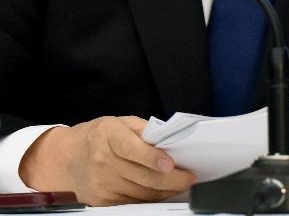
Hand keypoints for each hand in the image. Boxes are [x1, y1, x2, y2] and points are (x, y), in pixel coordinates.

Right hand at [18, 116, 194, 205]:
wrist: (62, 159)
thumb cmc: (97, 137)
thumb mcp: (119, 123)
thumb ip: (144, 130)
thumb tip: (169, 140)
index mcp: (109, 137)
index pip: (132, 149)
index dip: (153, 158)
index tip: (171, 164)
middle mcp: (104, 162)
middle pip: (143, 176)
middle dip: (172, 179)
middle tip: (189, 178)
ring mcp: (102, 184)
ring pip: (142, 193)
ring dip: (166, 191)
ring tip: (182, 184)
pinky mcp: (102, 201)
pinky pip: (133, 202)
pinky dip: (152, 198)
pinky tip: (163, 192)